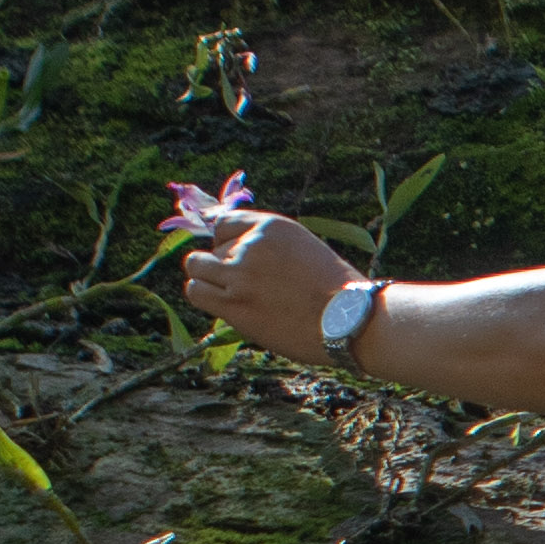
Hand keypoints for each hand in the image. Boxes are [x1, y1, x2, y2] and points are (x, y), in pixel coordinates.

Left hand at [177, 196, 353, 362]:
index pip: (224, 223)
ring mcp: (240, 274)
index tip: (237, 259)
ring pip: (196, 267)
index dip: (227, 243)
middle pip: (212, 248)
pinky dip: (204, 296)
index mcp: (271, 226)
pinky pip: (196, 292)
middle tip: (244, 284)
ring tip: (230, 295)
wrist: (349, 320)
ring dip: (208, 279)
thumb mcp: (304, 248)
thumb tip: (233, 251)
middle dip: (223, 265)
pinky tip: (224, 305)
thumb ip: (269, 246)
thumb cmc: (336, 291)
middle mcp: (251, 244)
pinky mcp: (234, 304)